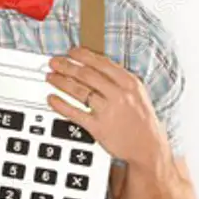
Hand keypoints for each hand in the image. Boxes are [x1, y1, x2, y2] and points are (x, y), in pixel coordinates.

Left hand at [46, 46, 167, 166]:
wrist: (148, 147)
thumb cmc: (141, 119)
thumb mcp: (137, 93)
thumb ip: (118, 79)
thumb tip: (94, 65)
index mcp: (129, 82)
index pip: (101, 63)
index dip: (82, 55)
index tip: (71, 52)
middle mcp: (118, 94)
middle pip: (86, 75)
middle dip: (66, 66)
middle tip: (54, 62)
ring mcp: (108, 111)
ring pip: (79, 91)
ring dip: (61, 82)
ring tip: (50, 77)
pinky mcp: (98, 127)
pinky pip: (75, 113)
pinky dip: (60, 105)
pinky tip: (52, 99)